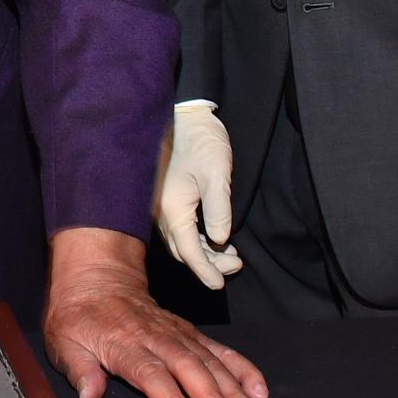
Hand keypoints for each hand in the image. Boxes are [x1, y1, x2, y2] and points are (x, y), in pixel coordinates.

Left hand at [44, 227, 268, 397]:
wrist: (97, 276)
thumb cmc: (78, 315)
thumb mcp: (62, 341)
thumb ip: (78, 369)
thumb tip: (89, 395)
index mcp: (122, 343)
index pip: (149, 373)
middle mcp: (154, 338)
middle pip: (187, 368)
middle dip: (212, 397)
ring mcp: (176, 333)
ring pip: (208, 360)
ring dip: (232, 387)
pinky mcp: (189, 332)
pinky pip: (219, 349)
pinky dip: (241, 367)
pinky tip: (258, 388)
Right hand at [157, 102, 242, 290]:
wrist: (184, 113)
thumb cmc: (200, 141)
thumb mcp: (217, 175)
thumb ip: (219, 210)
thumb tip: (220, 240)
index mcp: (172, 209)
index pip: (189, 252)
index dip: (206, 271)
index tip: (221, 284)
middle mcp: (161, 212)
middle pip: (184, 250)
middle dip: (208, 264)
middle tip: (236, 265)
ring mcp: (162, 205)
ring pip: (181, 240)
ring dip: (204, 251)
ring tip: (231, 254)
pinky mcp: (167, 197)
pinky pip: (180, 228)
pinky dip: (198, 238)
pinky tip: (215, 236)